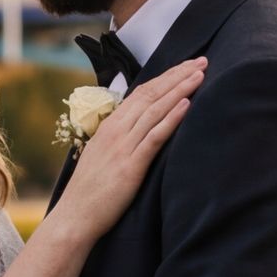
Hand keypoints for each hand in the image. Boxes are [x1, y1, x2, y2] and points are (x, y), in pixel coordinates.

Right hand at [48, 59, 203, 240]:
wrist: (75, 216)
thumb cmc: (90, 190)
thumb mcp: (103, 155)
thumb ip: (120, 139)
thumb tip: (138, 130)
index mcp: (110, 126)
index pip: (142, 93)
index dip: (166, 77)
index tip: (186, 66)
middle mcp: (117, 130)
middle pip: (151, 94)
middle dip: (178, 75)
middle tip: (201, 61)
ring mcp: (123, 146)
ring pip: (155, 110)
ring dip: (180, 89)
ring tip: (200, 74)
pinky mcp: (131, 166)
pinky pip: (154, 137)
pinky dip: (171, 118)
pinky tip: (187, 104)